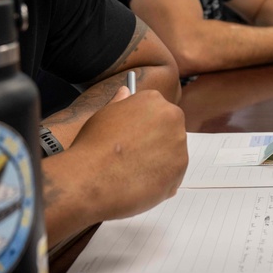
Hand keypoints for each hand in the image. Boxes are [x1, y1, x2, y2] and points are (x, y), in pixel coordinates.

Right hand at [65, 87, 187, 222]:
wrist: (92, 179)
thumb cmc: (93, 145)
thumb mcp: (104, 115)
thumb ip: (120, 103)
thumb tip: (126, 91)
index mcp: (153, 99)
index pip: (157, 109)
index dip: (145, 125)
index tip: (135, 135)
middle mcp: (172, 117)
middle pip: (169, 129)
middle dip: (154, 141)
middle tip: (134, 155)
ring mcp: (179, 143)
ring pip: (172, 152)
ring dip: (158, 161)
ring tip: (132, 170)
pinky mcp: (181, 168)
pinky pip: (173, 173)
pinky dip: (159, 179)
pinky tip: (138, 182)